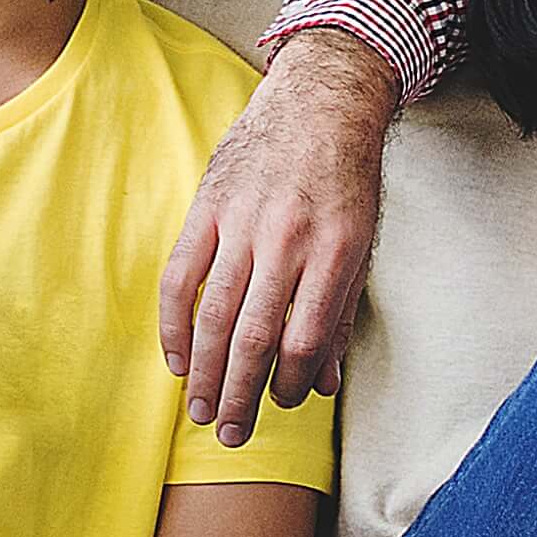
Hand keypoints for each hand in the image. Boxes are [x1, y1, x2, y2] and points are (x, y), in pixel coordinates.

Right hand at [162, 34, 394, 445]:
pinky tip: (177, 358)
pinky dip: (174, 323)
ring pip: (214, 314)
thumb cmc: (347, 179)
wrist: (322, 101)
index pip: (303, 339)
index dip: (288, 384)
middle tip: (230, 435)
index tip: (280, 404)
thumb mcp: (362, 244)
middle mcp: (288, 239)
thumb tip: (322, 385)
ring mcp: (243, 221)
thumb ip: (337, 316)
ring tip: (201, 411)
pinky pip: (181, 275)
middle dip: (241, 395)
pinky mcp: (208, 205)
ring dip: (205, 371)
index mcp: (335, 251)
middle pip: (254, 337)